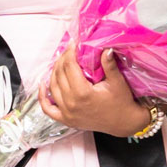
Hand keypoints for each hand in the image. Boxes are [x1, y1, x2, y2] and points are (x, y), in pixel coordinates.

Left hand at [38, 48, 155, 136]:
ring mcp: (66, 113)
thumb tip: (105, 48)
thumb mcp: (117, 82)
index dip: (70, 52)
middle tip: (68, 50)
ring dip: (54, 72)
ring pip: (52, 87)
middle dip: (62, 59)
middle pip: (59, 75)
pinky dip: (42, 96)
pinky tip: (43, 85)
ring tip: (60, 62)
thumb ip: (109, 65)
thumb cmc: (121, 102)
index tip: (73, 43)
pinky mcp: (66, 120)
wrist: (123, 123)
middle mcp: (71, 103)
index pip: (69, 67)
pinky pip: (48, 108)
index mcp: (82, 93)